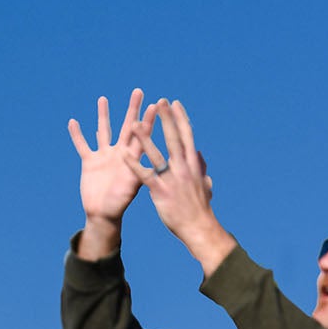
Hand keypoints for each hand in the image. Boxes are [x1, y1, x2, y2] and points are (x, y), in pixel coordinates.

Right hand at [67, 90, 151, 254]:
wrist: (103, 215)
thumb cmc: (120, 204)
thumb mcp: (133, 187)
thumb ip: (139, 172)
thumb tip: (150, 161)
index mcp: (132, 158)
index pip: (142, 135)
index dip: (148, 120)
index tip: (156, 104)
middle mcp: (119, 153)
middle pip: (126, 126)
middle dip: (132, 109)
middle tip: (138, 91)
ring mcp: (104, 156)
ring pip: (103, 131)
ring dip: (103, 115)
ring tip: (103, 99)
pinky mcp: (89, 162)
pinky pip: (82, 145)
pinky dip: (77, 135)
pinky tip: (73, 122)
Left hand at [123, 98, 232, 271]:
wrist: (199, 228)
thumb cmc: (200, 209)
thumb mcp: (204, 185)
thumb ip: (201, 168)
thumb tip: (200, 156)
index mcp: (193, 164)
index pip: (187, 136)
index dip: (180, 118)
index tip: (175, 104)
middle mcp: (183, 167)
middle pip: (173, 137)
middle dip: (166, 118)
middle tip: (159, 100)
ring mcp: (172, 178)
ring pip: (156, 153)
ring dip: (144, 137)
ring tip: (133, 122)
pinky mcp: (160, 191)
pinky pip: (144, 175)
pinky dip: (133, 164)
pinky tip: (123, 155)